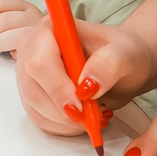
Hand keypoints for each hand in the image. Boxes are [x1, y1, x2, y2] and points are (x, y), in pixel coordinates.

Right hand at [13, 17, 153, 137]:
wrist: (125, 65)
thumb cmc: (123, 53)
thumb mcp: (126, 53)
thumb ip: (108, 64)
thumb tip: (87, 85)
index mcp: (50, 29)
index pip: (40, 62)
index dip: (57, 88)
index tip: (80, 107)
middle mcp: (33, 50)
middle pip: (33, 87)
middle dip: (62, 109)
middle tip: (92, 117)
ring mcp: (30, 75)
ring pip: (35, 107)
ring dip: (65, 121)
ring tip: (94, 115)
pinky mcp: (35, 96)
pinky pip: (40, 119)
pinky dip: (63, 127)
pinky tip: (83, 119)